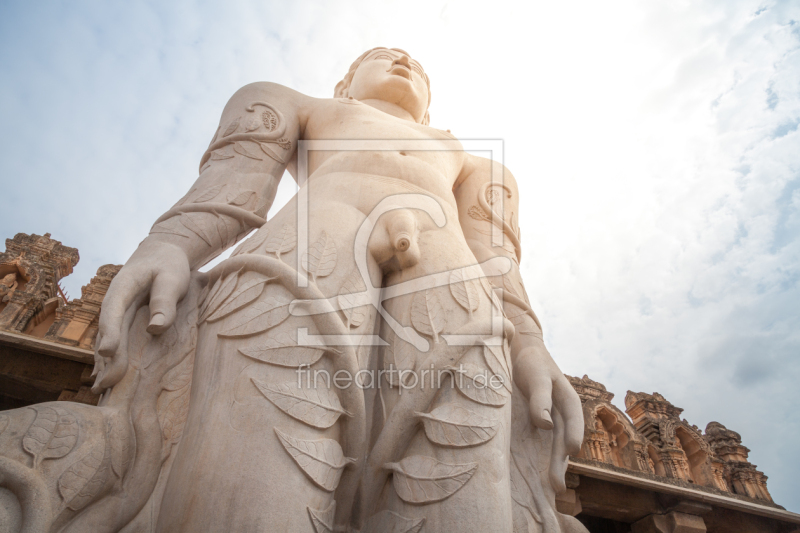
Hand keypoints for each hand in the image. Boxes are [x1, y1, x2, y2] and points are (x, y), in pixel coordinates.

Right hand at [93, 239, 190, 390]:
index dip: (110, 332)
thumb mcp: (172, 277)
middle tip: (106, 385)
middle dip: (106, 359)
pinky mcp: (122, 320)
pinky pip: (115, 341)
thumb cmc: (169, 264)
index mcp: (123, 286)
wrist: (162, 253)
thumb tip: (155, 329)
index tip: (108, 352)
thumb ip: (164, 300)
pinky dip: (110, 360)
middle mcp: (114, 301)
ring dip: (104, 364)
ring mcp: (116, 311)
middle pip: (108, 331)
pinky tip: (107, 379)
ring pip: (107, 339)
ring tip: (102, 390)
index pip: (113, 310)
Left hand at [513, 342, 583, 491]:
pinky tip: (538, 473)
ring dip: (554, 465)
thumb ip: (540, 399)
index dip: (573, 437)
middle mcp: (563, 414)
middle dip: (561, 463)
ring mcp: (552, 420)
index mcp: (569, 401)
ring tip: (552, 488)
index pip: (573, 422)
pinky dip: (542, 458)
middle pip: (564, 441)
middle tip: (556, 487)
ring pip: (555, 446)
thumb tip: (546, 425)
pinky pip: (543, 443)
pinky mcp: (538, 423)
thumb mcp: (536, 376)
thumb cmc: (531, 362)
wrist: (521, 352)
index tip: (571, 452)